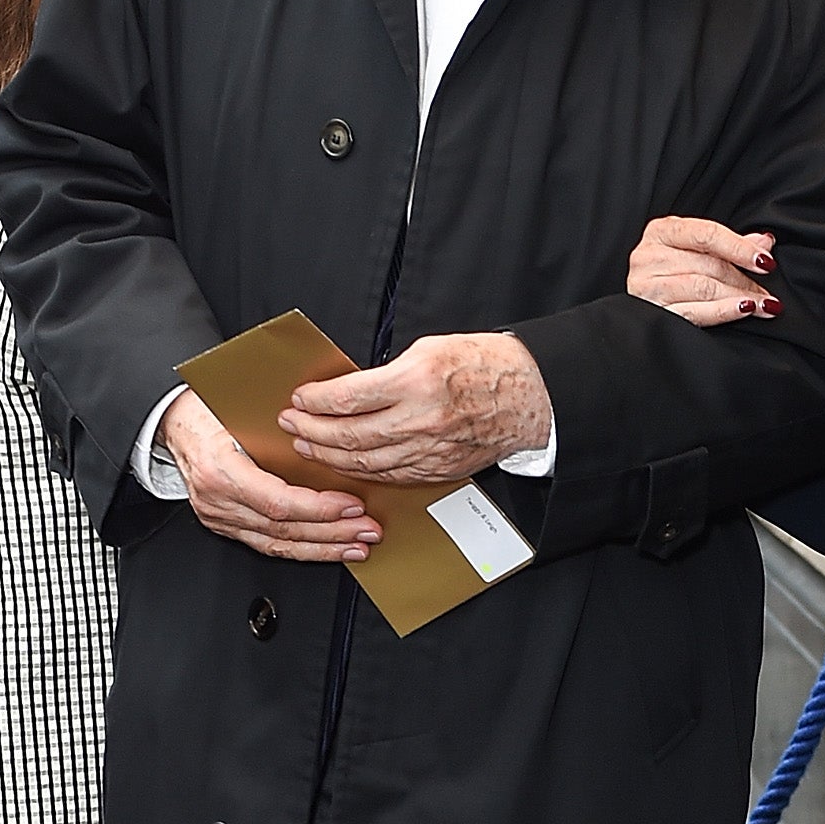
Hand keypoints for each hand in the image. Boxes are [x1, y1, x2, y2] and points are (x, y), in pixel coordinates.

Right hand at [160, 389, 379, 561]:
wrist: (174, 421)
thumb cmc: (207, 409)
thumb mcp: (241, 408)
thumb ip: (281, 427)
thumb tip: (332, 433)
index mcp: (220, 470)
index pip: (277, 502)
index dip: (319, 509)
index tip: (352, 506)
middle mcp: (217, 501)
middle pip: (283, 528)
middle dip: (332, 533)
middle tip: (367, 530)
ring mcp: (220, 517)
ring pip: (278, 544)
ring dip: (323, 548)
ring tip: (357, 546)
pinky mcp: (226, 525)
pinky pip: (269, 544)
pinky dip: (303, 548)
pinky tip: (328, 548)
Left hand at [275, 332, 552, 489]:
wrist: (532, 396)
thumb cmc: (486, 365)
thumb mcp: (432, 348)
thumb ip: (388, 372)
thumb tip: (349, 389)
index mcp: (416, 380)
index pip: (348, 397)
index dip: (315, 401)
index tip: (299, 398)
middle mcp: (421, 419)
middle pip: (349, 434)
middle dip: (312, 430)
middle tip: (292, 424)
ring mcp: (431, 450)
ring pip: (365, 462)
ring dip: (330, 455)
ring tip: (309, 446)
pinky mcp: (439, 469)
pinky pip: (391, 475)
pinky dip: (361, 471)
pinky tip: (344, 464)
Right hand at [626, 215, 778, 329]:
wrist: (633, 313)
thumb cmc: (670, 272)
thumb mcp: (695, 250)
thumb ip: (730, 245)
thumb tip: (765, 242)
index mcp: (661, 231)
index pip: (707, 234)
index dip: (739, 248)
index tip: (766, 262)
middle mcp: (649, 256)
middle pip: (709, 265)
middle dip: (745, 279)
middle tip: (769, 292)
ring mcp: (647, 286)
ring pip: (704, 288)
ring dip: (740, 297)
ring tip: (764, 305)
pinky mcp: (652, 313)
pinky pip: (694, 312)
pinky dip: (723, 311)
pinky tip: (744, 311)